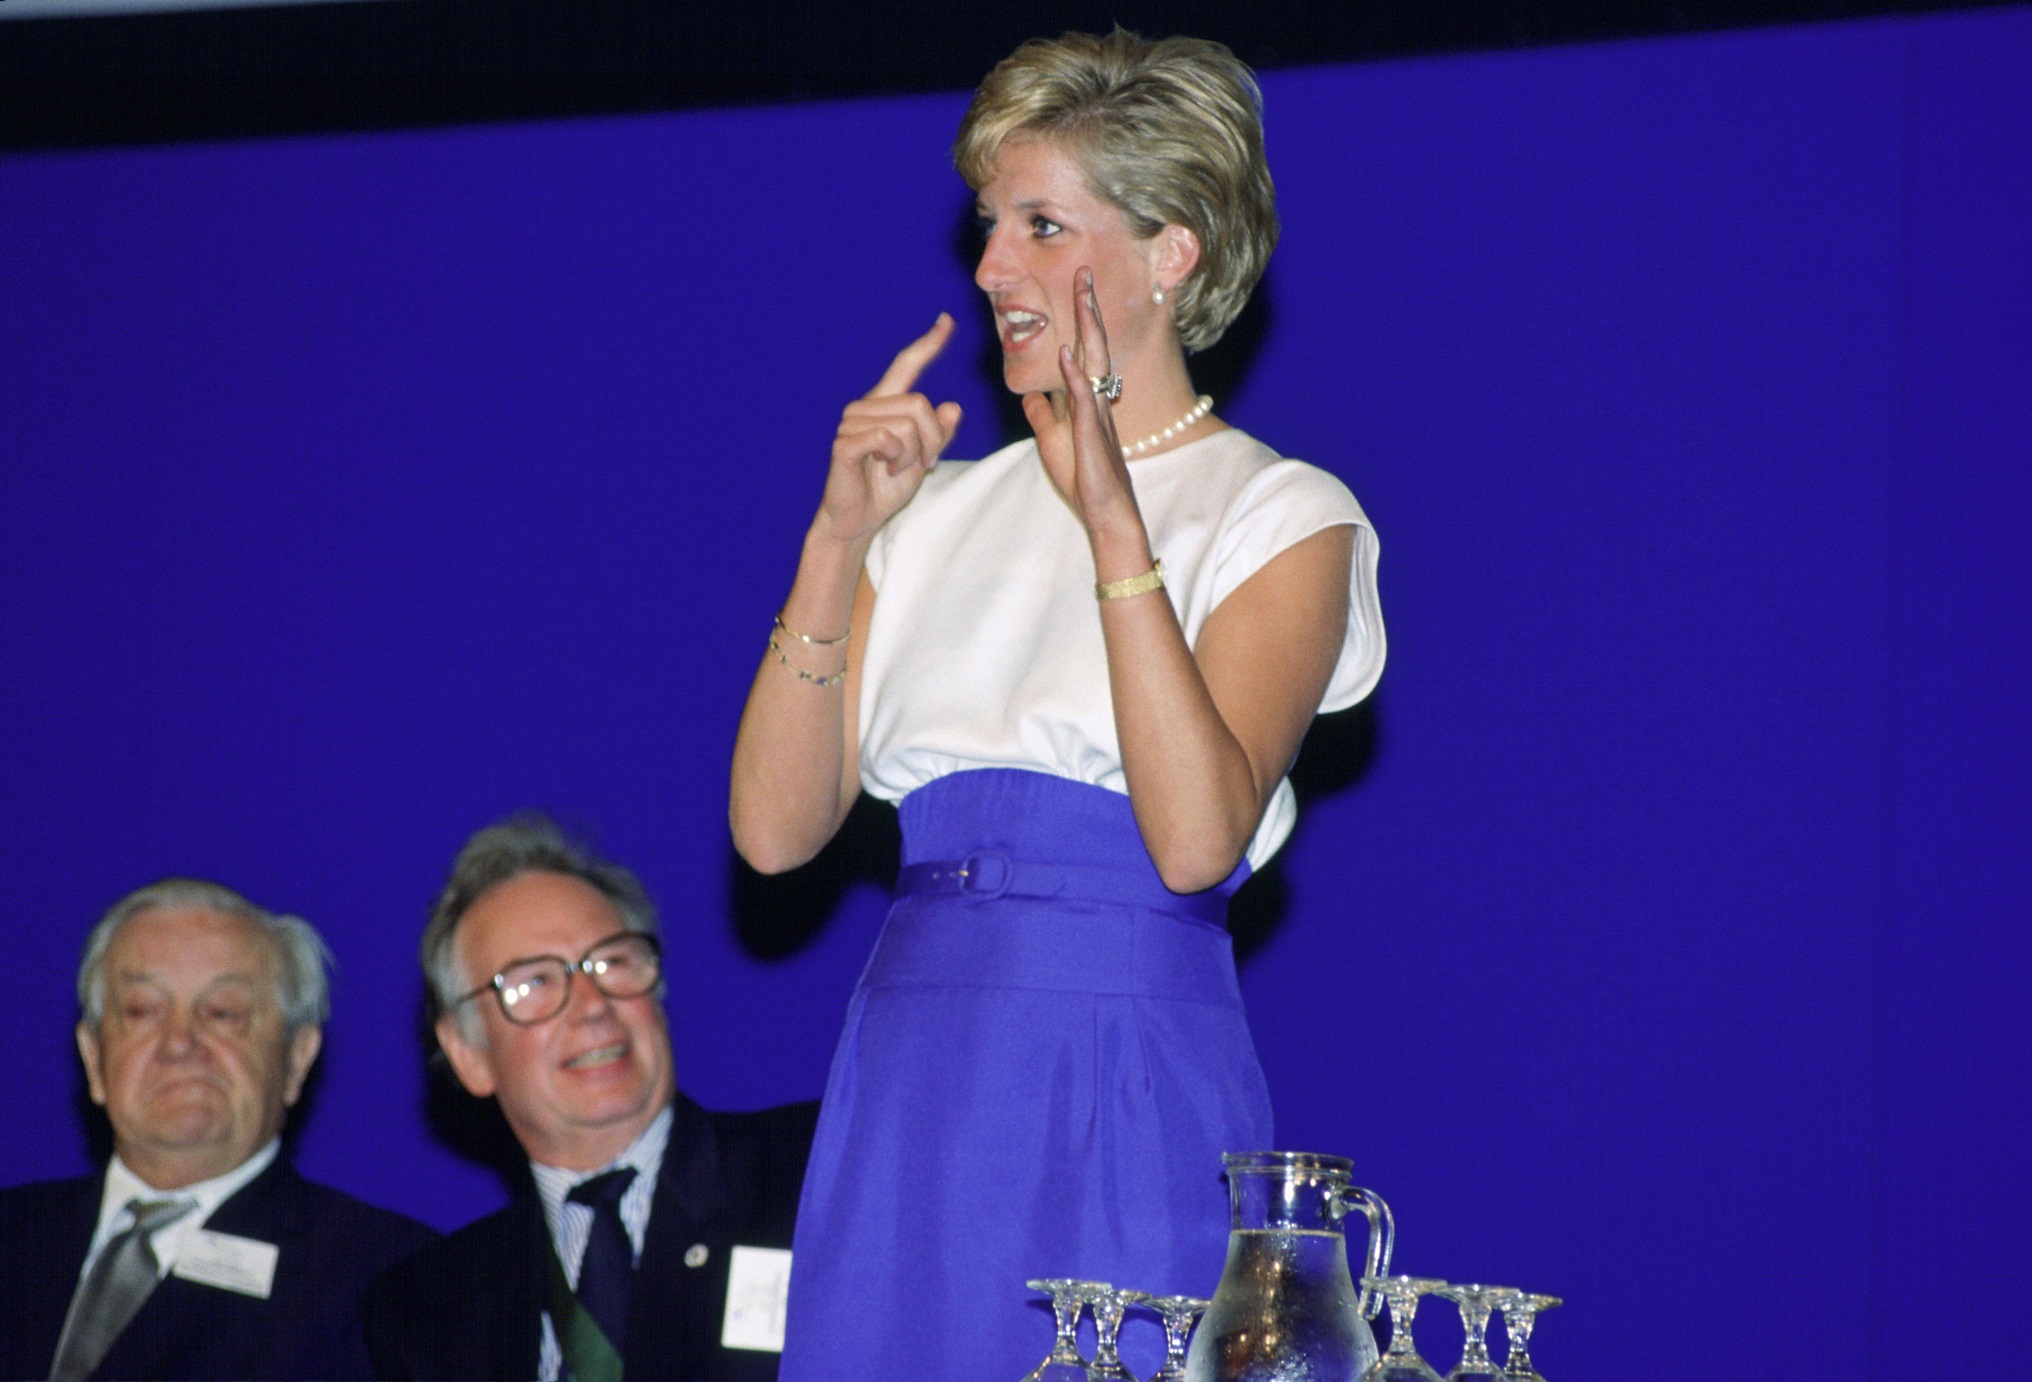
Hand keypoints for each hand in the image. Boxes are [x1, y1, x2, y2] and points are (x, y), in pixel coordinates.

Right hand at [818, 314, 962, 546]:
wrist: (857, 520)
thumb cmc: (884, 487)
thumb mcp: (922, 461)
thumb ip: (938, 435)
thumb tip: (952, 407)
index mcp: (885, 404)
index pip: (907, 366)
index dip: (928, 344)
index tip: (947, 321)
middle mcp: (866, 406)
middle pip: (920, 405)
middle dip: (929, 440)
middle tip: (912, 463)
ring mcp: (852, 423)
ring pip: (908, 424)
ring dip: (911, 455)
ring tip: (892, 467)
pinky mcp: (845, 442)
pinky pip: (887, 437)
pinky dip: (895, 457)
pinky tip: (882, 468)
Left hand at [1021, 268, 1141, 540]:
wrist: (1107, 512)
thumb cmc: (1083, 481)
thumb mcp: (1052, 441)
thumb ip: (1043, 415)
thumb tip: (1030, 395)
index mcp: (1086, 399)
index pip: (1081, 350)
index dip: (1077, 320)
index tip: (1073, 287)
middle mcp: (1096, 399)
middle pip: (1092, 344)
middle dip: (1087, 308)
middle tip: (1084, 272)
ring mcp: (1097, 413)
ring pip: (1094, 361)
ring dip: (1088, 327)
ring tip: (1083, 295)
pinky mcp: (1093, 433)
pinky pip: (1084, 399)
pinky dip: (1075, 374)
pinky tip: (1067, 353)